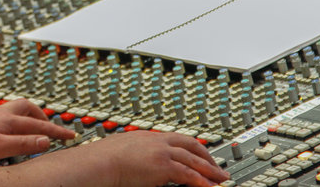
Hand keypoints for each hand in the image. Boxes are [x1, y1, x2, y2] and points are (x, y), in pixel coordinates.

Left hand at [0, 98, 74, 162]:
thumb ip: (23, 143)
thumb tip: (46, 140)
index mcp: (9, 120)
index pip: (40, 124)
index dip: (57, 131)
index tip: (71, 135)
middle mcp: (2, 113)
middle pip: (28, 108)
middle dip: (42, 116)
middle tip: (51, 127)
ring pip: (15, 110)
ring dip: (27, 117)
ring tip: (31, 129)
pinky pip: (5, 116)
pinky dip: (13, 122)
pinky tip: (7, 132)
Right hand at [63, 130, 229, 186]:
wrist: (98, 162)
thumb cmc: (102, 160)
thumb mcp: (121, 152)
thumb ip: (133, 154)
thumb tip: (134, 163)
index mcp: (146, 136)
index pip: (175, 138)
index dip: (191, 146)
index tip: (200, 154)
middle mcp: (156, 140)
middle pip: (190, 144)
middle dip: (206, 156)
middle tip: (217, 167)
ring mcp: (160, 151)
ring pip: (193, 158)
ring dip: (209, 170)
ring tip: (221, 179)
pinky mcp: (162, 165)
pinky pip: (188, 173)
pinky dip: (201, 180)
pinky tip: (208, 186)